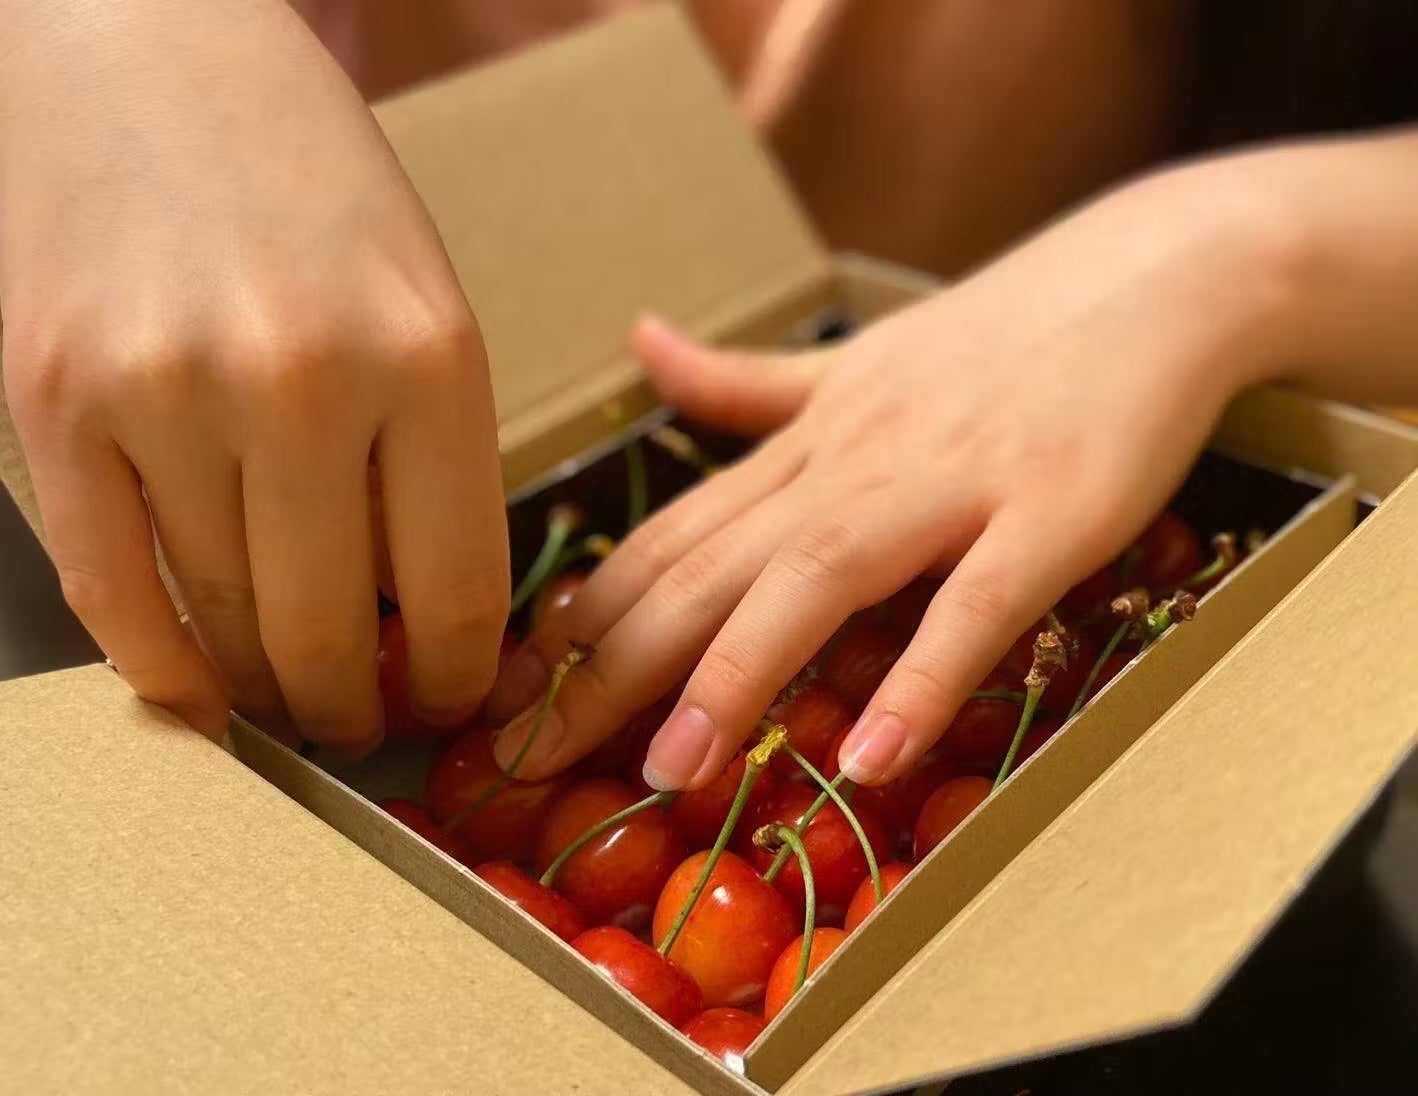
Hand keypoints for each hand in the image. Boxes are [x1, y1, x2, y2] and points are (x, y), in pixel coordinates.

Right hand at [0, 1, 507, 751]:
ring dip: (264, 692)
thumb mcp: (424, 306)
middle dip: (354, 710)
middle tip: (362, 728)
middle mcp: (300, 381)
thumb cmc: (308, 186)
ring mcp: (162, 391)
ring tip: (289, 705)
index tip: (444, 705)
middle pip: (330, 631)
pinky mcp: (50, 397)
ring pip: (223, 621)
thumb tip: (414, 625)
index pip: (457, 590)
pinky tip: (194, 696)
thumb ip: (428, 463)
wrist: (147, 50)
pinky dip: (158, 668)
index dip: (452, 679)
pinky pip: (109, 590)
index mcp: (429, 358)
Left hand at [487, 165, 1294, 787]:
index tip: (507, 683)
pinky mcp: (1049, 511)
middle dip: (612, 664)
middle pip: (713, 567)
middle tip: (525, 752)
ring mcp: (950, 483)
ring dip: (737, 673)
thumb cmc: (997, 339)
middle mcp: (853, 460)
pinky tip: (870, 759)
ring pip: (818, 576)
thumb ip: (747, 383)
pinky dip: (922, 681)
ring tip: (668, 769)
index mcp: (806, 440)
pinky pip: (976, 605)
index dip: (583, 613)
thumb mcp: (855, 360)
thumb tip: (640, 343)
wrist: (1152, 277)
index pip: (671, 534)